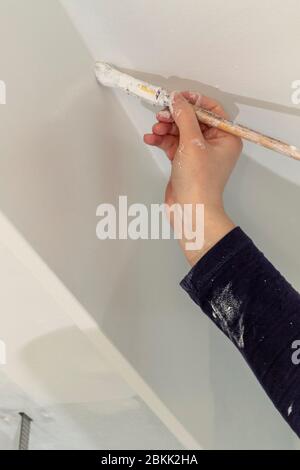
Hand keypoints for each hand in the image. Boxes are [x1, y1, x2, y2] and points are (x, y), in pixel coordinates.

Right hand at [144, 91, 242, 265]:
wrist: (190, 210)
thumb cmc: (199, 181)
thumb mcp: (192, 143)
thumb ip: (184, 117)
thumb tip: (177, 99)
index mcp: (226, 137)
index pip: (211, 110)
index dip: (194, 101)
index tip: (177, 98)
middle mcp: (214, 144)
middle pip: (192, 119)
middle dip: (175, 116)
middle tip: (161, 114)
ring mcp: (198, 153)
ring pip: (180, 131)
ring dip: (165, 128)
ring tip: (155, 130)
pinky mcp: (184, 162)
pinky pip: (172, 144)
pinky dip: (161, 140)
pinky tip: (150, 138)